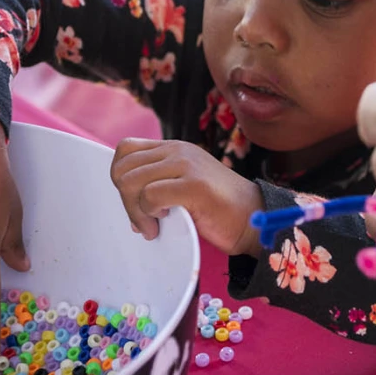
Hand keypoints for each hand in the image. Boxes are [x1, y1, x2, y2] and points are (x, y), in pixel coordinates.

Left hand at [111, 138, 264, 255]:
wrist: (254, 220)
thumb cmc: (217, 210)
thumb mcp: (183, 185)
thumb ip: (158, 183)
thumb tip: (126, 201)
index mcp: (174, 148)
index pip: (125, 149)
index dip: (121, 178)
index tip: (136, 203)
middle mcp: (178, 150)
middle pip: (123, 167)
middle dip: (125, 200)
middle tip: (143, 221)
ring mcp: (187, 165)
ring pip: (131, 182)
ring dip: (135, 211)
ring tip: (151, 226)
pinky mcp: (194, 185)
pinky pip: (150, 196)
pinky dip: (148, 215)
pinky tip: (163, 224)